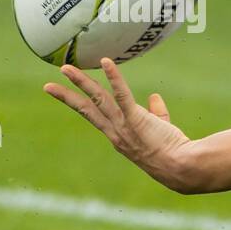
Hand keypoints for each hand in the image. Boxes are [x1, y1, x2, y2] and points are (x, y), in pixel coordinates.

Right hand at [43, 57, 195, 192]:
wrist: (182, 167)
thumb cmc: (175, 152)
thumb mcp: (162, 130)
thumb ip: (157, 113)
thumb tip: (154, 96)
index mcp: (119, 136)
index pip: (96, 117)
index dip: (83, 104)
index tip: (70, 97)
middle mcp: (116, 133)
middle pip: (87, 110)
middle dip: (67, 97)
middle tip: (48, 86)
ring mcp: (124, 127)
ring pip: (98, 100)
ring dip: (81, 82)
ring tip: (65, 69)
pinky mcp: (136, 120)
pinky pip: (123, 95)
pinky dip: (115, 78)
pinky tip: (106, 62)